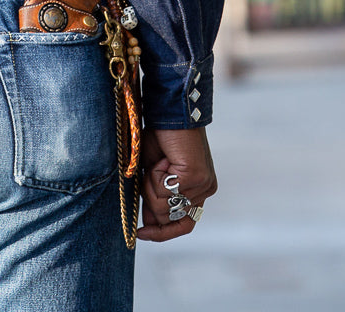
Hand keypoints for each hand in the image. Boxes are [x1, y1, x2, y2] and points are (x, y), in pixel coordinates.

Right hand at [136, 126, 216, 242]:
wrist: (168, 109)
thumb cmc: (160, 136)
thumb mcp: (153, 172)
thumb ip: (153, 198)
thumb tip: (146, 226)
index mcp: (199, 189)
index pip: (185, 225)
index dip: (162, 233)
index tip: (140, 234)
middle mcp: (205, 190)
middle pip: (169, 217)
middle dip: (150, 198)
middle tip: (149, 172)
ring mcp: (202, 185)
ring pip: (164, 206)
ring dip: (151, 184)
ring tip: (159, 161)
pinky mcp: (195, 177)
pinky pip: (164, 191)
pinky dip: (155, 175)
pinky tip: (163, 158)